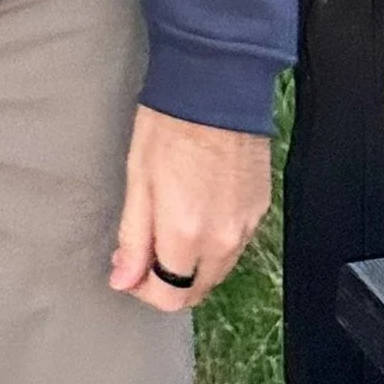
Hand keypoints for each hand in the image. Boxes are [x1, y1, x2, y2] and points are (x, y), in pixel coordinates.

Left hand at [109, 104, 270, 311]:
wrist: (216, 87)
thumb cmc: (170, 124)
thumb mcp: (138, 178)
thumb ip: (133, 237)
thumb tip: (123, 281)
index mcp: (187, 234)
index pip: (168, 296)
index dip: (143, 288)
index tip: (129, 267)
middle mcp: (223, 240)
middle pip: (195, 289)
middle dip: (167, 280)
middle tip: (146, 247)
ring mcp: (247, 227)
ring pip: (217, 270)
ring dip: (192, 263)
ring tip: (170, 222)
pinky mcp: (260, 209)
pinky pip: (236, 244)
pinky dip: (214, 241)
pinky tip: (198, 209)